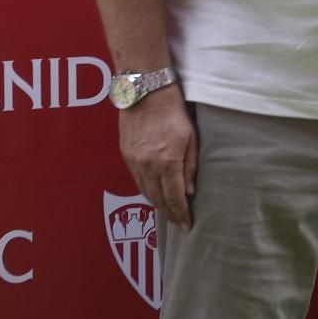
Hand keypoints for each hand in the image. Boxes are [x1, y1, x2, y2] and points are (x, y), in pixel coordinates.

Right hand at [118, 87, 197, 228]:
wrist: (146, 93)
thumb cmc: (175, 112)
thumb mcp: (191, 137)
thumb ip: (190, 166)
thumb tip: (190, 191)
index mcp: (167, 162)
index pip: (174, 197)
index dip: (181, 214)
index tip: (187, 226)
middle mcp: (147, 166)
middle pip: (157, 199)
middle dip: (169, 213)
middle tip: (179, 222)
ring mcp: (134, 161)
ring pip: (145, 192)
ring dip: (156, 204)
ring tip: (168, 211)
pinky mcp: (125, 155)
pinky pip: (137, 180)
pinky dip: (147, 190)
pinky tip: (155, 192)